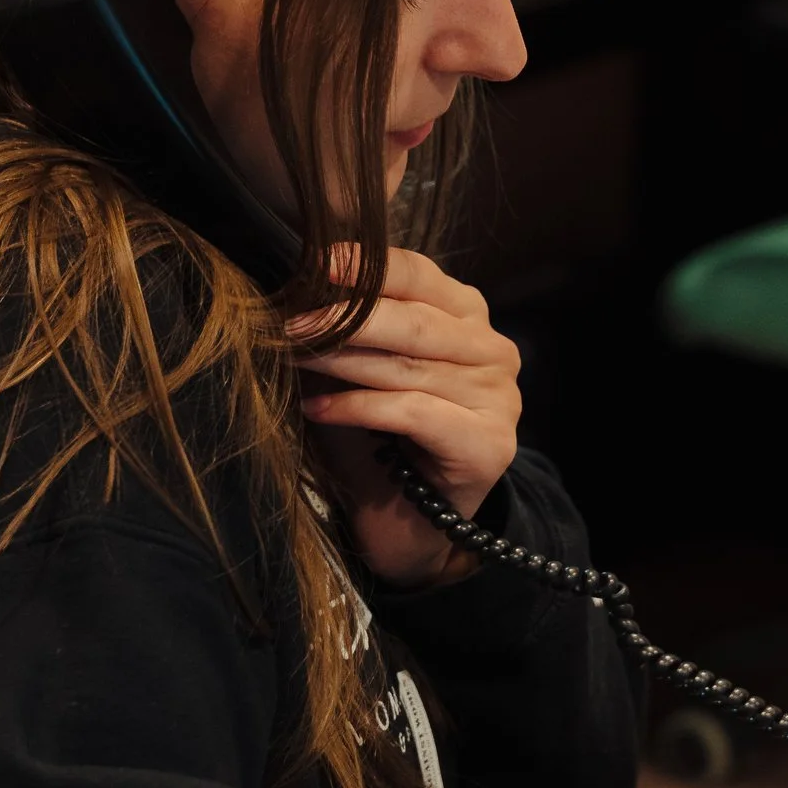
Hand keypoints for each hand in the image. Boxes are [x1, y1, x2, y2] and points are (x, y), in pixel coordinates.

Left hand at [291, 248, 521, 588]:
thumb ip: (347, 326)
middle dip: (345, 317)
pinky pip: (414, 413)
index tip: (316, 264)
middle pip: (414, 321)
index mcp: (468, 316)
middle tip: (288, 319)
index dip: (368, 267)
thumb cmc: (379, 436)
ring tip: (292, 355)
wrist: (408, 523)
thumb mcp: (361, 368)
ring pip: (409, 367)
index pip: (420, 276)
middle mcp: (494, 350)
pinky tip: (318, 409)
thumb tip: (293, 286)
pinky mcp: (489, 443)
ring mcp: (499, 398)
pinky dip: (359, 408)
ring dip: (342, 360)